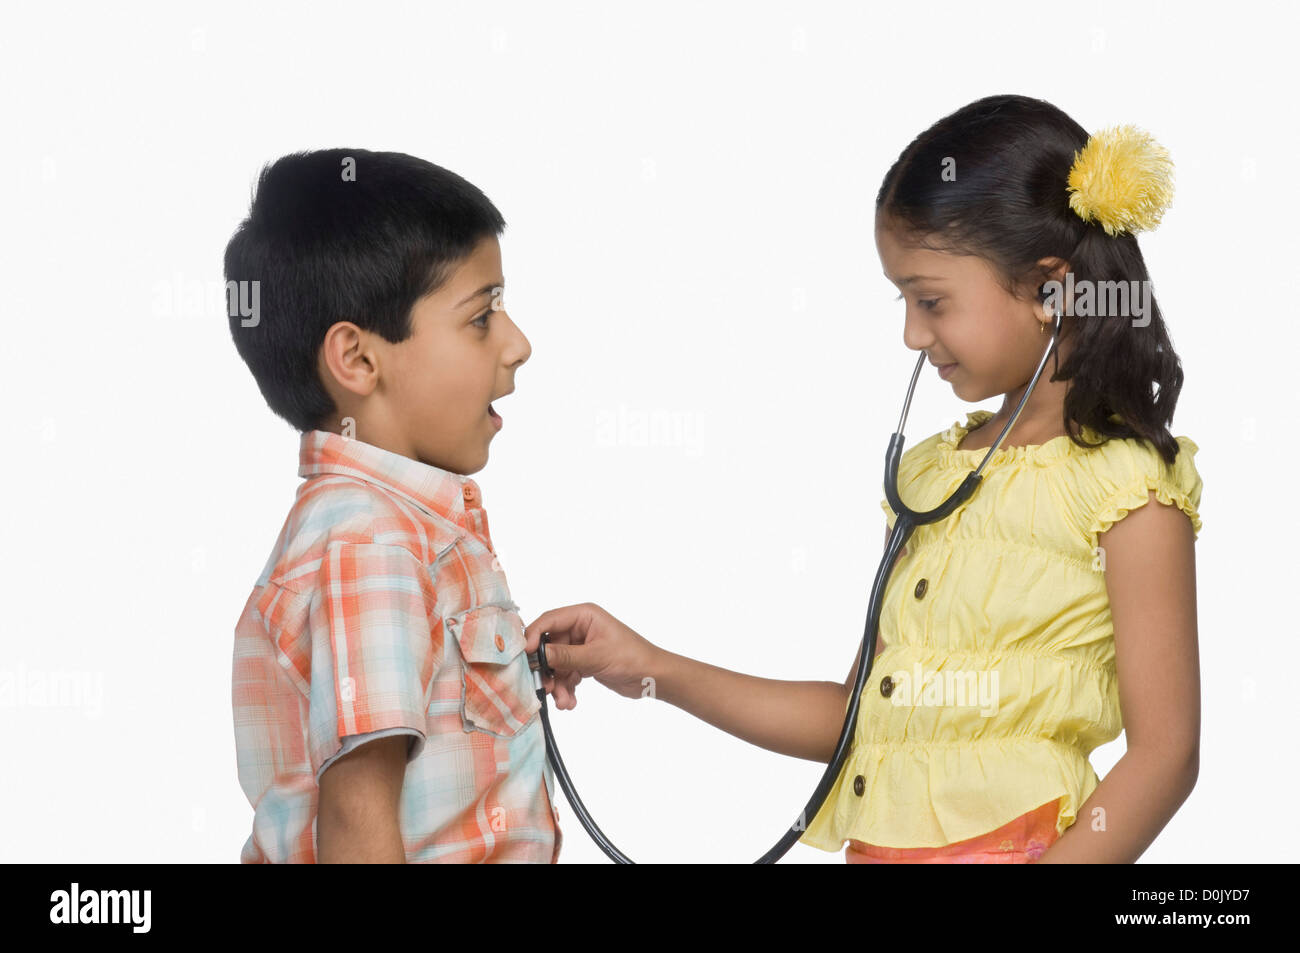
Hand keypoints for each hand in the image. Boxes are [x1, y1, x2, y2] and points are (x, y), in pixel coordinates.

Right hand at [523, 603, 661, 708]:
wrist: (652, 678)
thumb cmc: (632, 657)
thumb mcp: (596, 656)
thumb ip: (565, 655)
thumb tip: (537, 654)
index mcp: (584, 615)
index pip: (549, 621)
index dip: (533, 636)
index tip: (524, 655)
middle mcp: (580, 628)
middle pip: (549, 646)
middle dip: (547, 669)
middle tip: (544, 686)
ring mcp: (581, 647)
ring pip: (556, 665)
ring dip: (557, 685)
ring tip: (563, 701)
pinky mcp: (583, 663)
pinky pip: (565, 675)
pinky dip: (565, 689)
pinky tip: (571, 702)